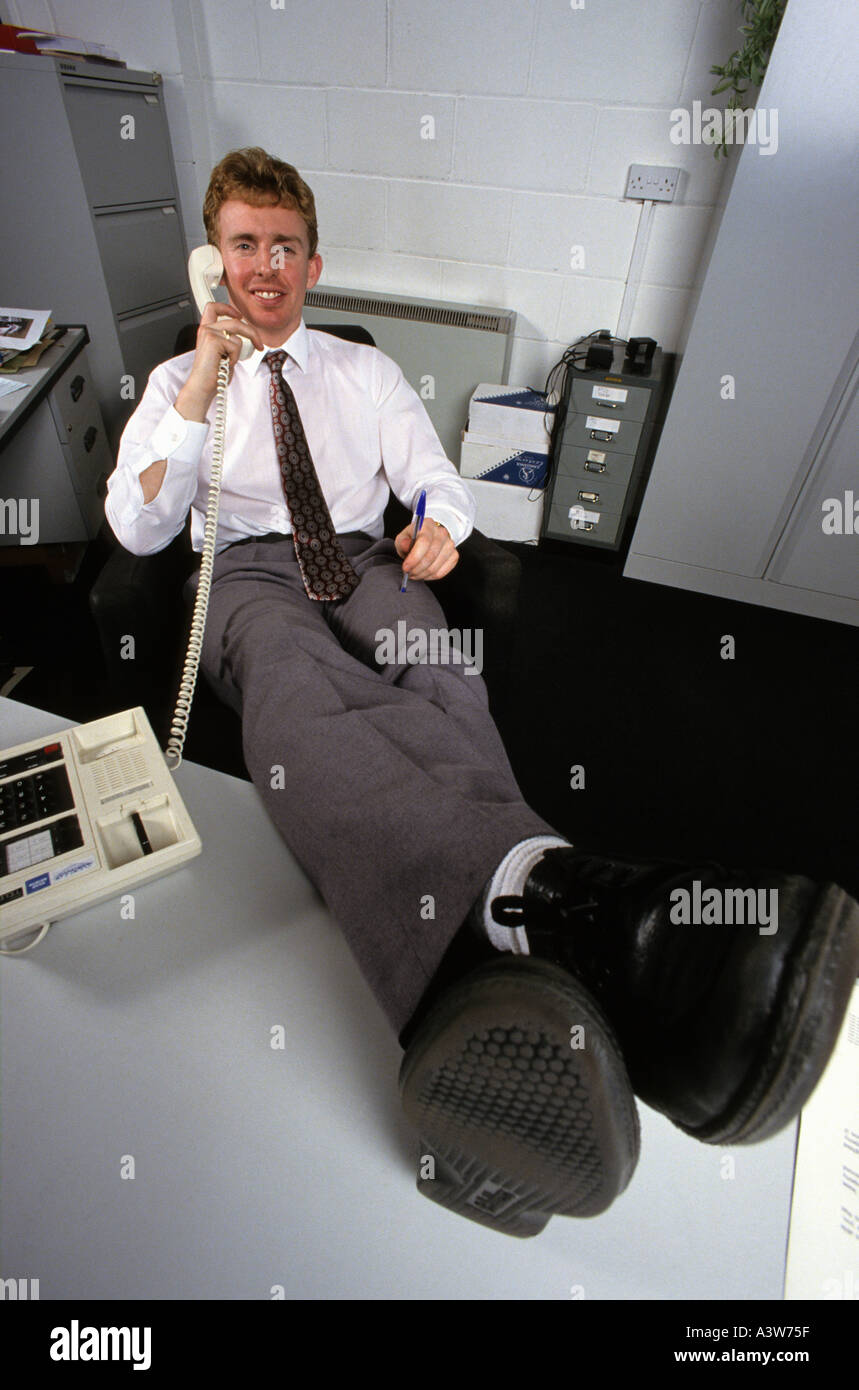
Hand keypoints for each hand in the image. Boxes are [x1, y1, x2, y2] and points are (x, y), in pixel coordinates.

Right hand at [175, 301, 262, 420]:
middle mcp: (206, 329)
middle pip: (235, 320)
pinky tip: (225, 363)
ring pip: (238, 331)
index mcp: (206, 331)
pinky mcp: (214, 340)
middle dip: (252, 332)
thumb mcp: (223, 353)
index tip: (238, 315)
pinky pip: (236, 344)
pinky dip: (235, 357)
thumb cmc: (213, 374)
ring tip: (233, 361)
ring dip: (242, 348)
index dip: (227, 307)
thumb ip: (229, 340)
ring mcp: (209, 333)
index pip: (213, 308)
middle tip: (259, 344)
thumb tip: (247, 335)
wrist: (203, 386)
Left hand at [394, 516, 458, 581]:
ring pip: (435, 567)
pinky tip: (423, 574)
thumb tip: (406, 545)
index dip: (414, 558)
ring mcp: (450, 545)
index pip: (424, 542)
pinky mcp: (454, 556)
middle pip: (430, 556)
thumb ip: (402, 542)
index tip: (406, 567)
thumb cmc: (414, 538)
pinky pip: (441, 572)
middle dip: (417, 569)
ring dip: (422, 574)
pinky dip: (430, 577)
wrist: (428, 539)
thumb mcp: (403, 538)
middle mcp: (441, 533)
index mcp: (428, 525)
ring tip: (414, 574)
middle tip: (408, 573)